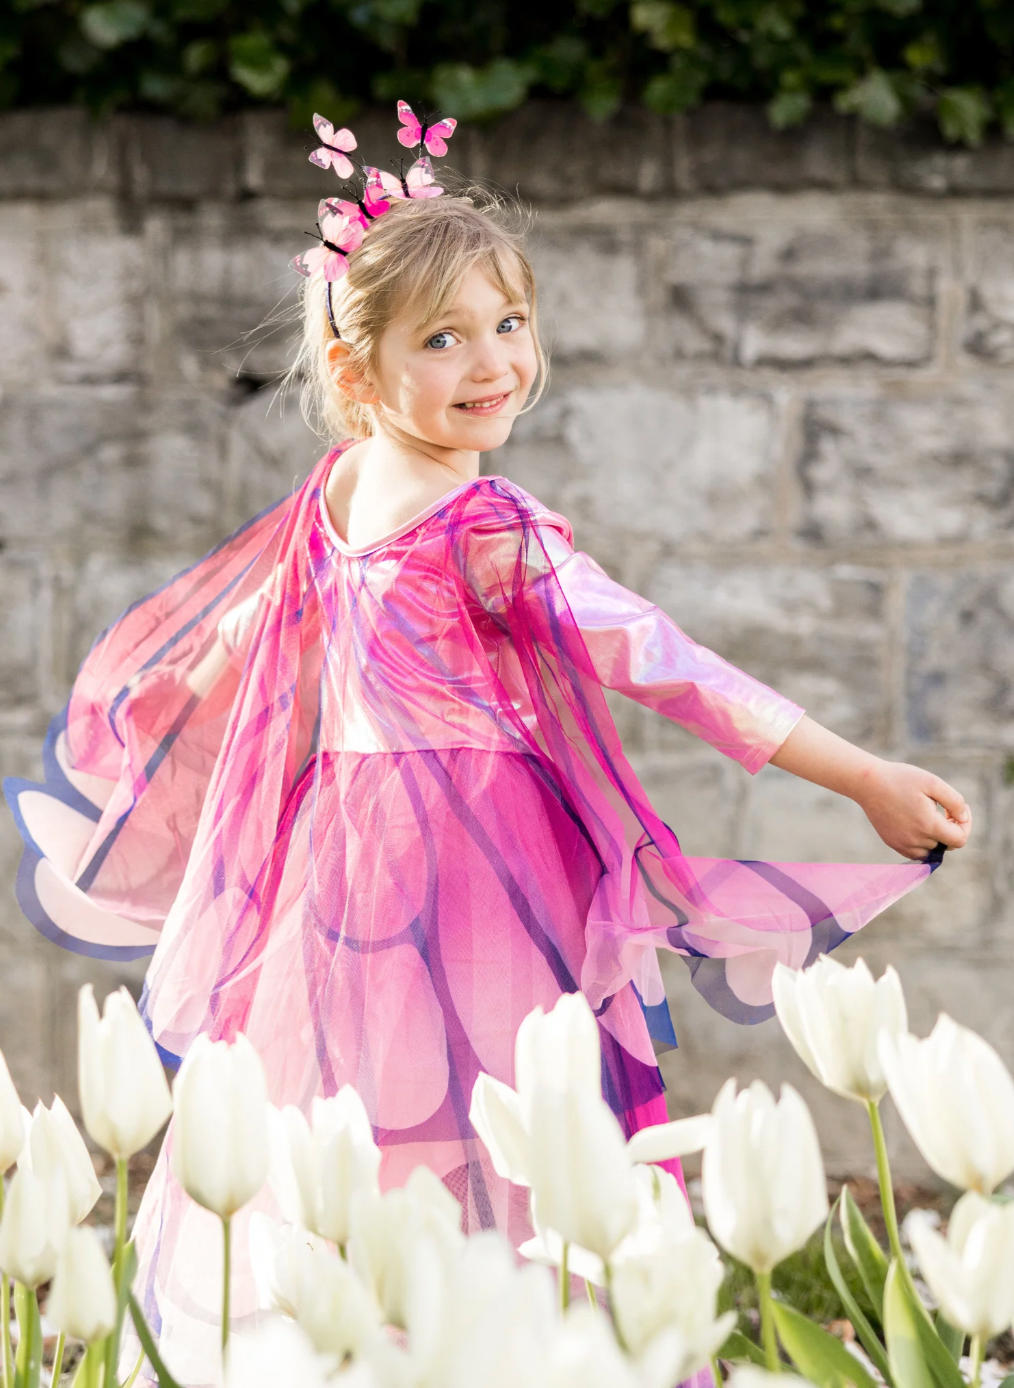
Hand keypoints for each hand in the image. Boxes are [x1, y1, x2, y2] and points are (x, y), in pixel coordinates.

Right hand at [853, 760, 971, 860]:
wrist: (867, 782)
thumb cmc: (901, 779)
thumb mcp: (933, 782)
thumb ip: (955, 801)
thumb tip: (963, 818)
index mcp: (928, 826)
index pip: (960, 840)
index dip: (965, 825)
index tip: (958, 809)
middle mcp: (915, 840)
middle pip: (946, 844)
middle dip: (950, 827)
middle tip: (942, 807)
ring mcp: (902, 844)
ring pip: (931, 851)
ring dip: (936, 837)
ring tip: (928, 815)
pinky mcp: (892, 843)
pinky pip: (915, 853)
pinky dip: (922, 843)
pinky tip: (917, 823)